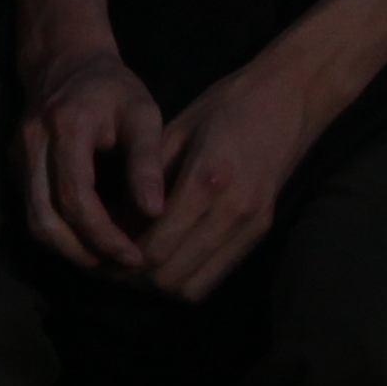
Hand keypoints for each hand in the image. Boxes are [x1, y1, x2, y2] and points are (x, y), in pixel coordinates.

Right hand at [16, 47, 166, 271]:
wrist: (65, 59)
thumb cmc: (112, 87)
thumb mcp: (142, 113)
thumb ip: (146, 161)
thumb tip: (155, 213)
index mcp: (65, 128)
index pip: (76, 197)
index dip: (104, 234)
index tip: (136, 255)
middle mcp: (33, 144)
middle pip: (45, 219)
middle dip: (83, 252)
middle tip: (120, 265)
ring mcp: (18, 156)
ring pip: (34, 221)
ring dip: (69, 248)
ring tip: (107, 258)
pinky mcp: (16, 166)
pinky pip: (34, 210)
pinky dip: (61, 233)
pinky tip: (91, 238)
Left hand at [128, 61, 322, 301]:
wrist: (288, 99)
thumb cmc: (223, 106)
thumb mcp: (175, 131)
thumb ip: (145, 181)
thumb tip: (115, 225)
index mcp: (207, 178)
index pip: (156, 244)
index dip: (122, 257)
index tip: (99, 252)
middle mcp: (233, 209)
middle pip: (170, 274)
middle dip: (134, 276)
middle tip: (110, 263)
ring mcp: (252, 224)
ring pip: (192, 286)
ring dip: (159, 282)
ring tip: (134, 265)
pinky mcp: (262, 231)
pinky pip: (216, 276)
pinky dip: (186, 277)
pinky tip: (167, 259)